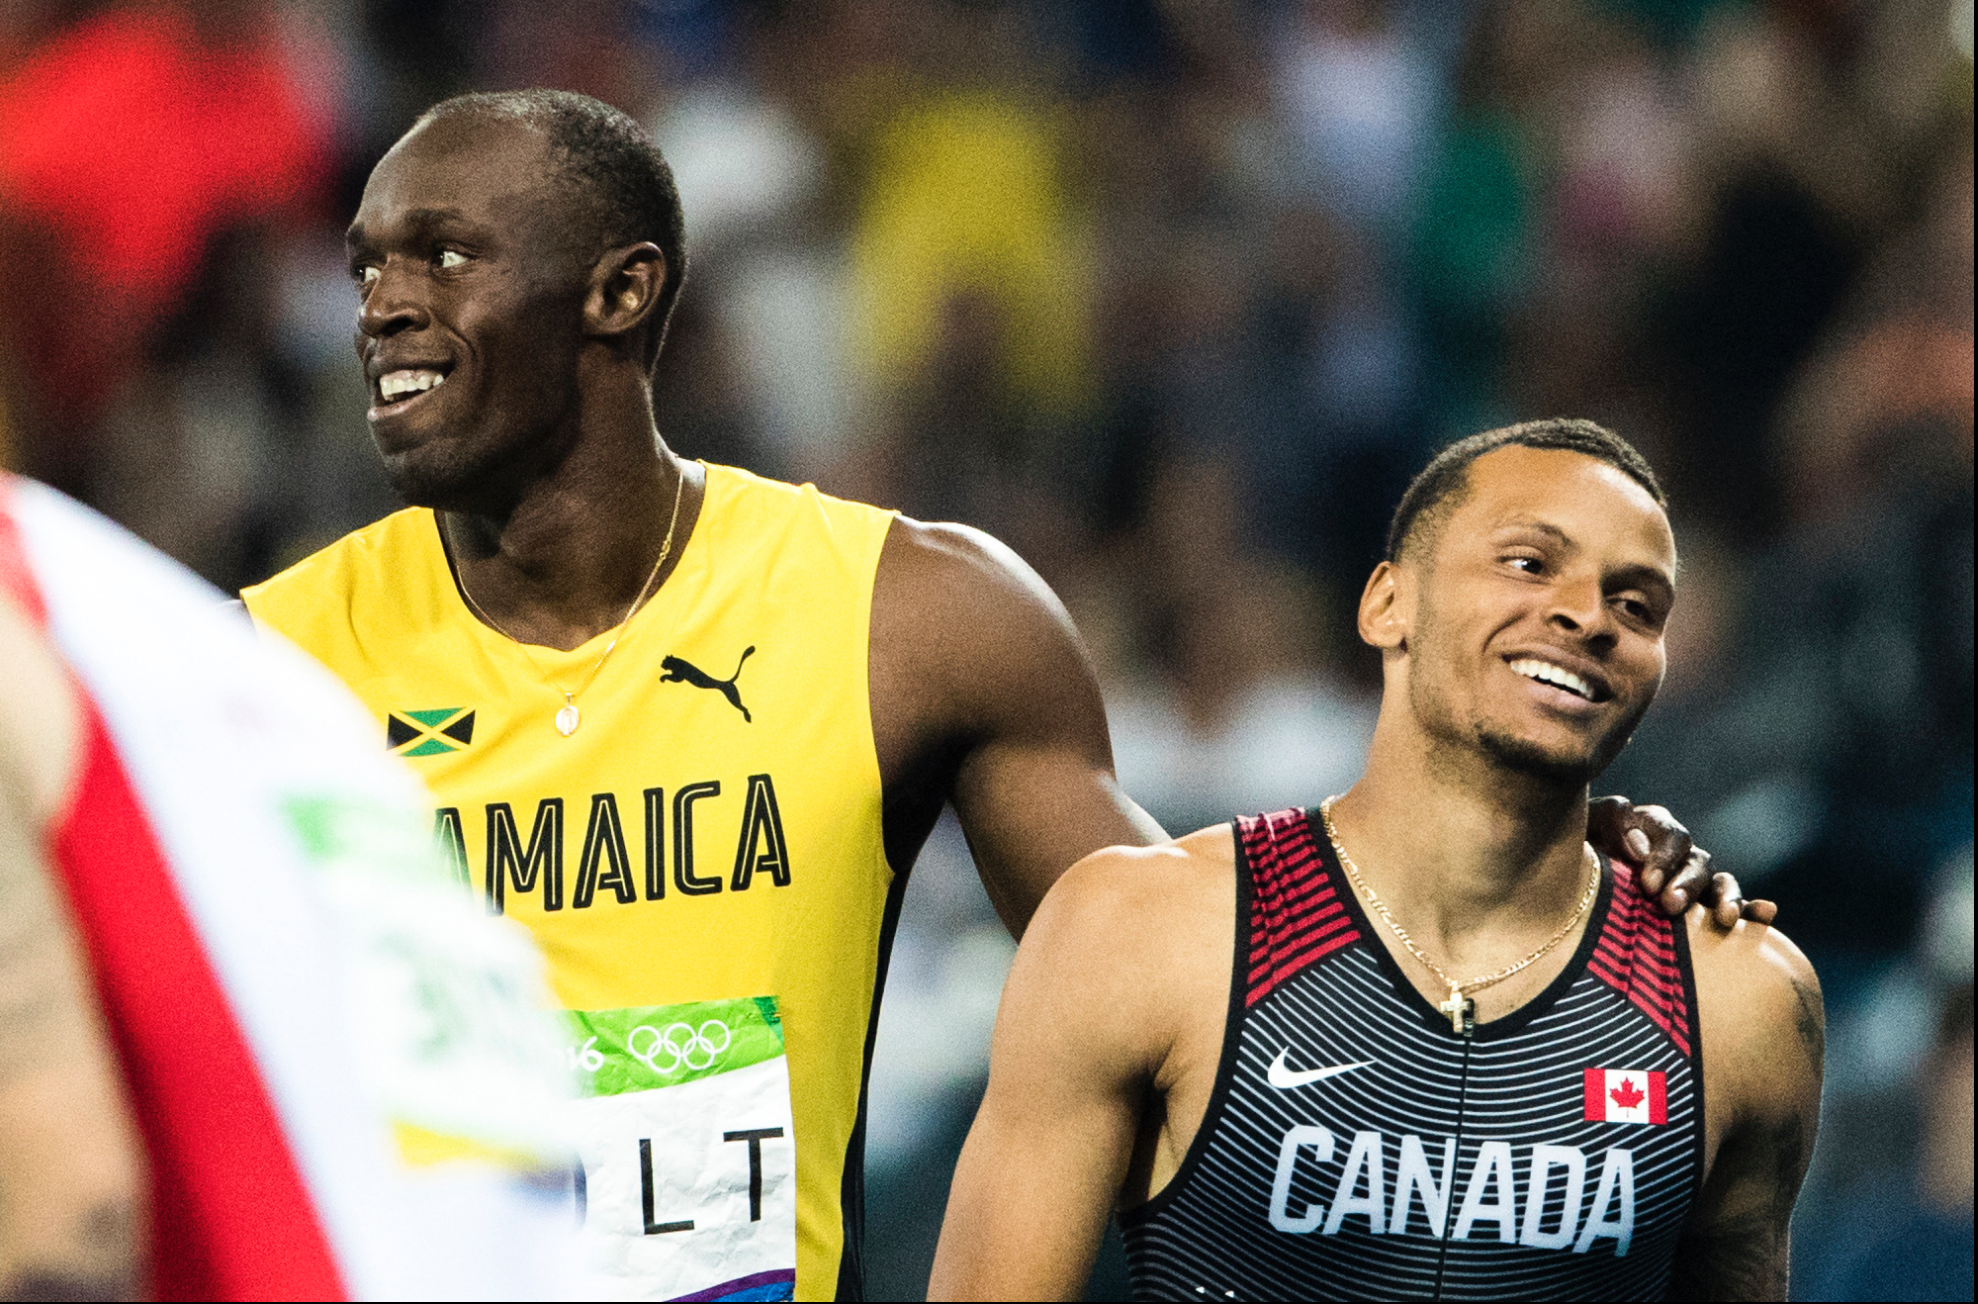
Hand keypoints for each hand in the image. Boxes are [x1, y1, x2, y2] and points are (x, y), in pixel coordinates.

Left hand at [1587, 797, 1777, 927]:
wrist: (1570, 884)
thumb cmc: (1576, 849)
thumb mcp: (1584, 827)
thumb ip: (1609, 823)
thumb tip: (1639, 845)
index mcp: (1651, 827)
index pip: (1669, 836)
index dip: (1662, 858)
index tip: (1647, 883)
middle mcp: (1677, 851)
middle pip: (1696, 861)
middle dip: (1686, 884)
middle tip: (1670, 905)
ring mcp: (1692, 878)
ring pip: (1718, 882)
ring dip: (1725, 897)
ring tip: (1725, 919)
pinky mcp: (1703, 906)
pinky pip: (1734, 905)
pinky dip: (1753, 908)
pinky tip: (1767, 913)